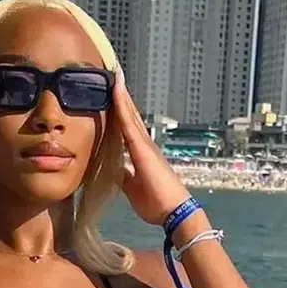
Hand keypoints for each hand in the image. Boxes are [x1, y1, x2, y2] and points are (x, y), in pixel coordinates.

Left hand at [112, 70, 190, 226]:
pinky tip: (116, 91)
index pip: (127, 128)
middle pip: (130, 116)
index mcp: (141, 154)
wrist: (174, 212)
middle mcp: (145, 145)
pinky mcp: (143, 149)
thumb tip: (113, 168)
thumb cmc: (157, 202)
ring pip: (130, 115)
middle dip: (121, 97)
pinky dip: (122, 106)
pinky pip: (129, 123)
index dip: (120, 110)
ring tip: (114, 76)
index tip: (112, 94)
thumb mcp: (132, 188)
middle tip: (113, 75)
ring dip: (121, 95)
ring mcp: (145, 145)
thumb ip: (123, 175)